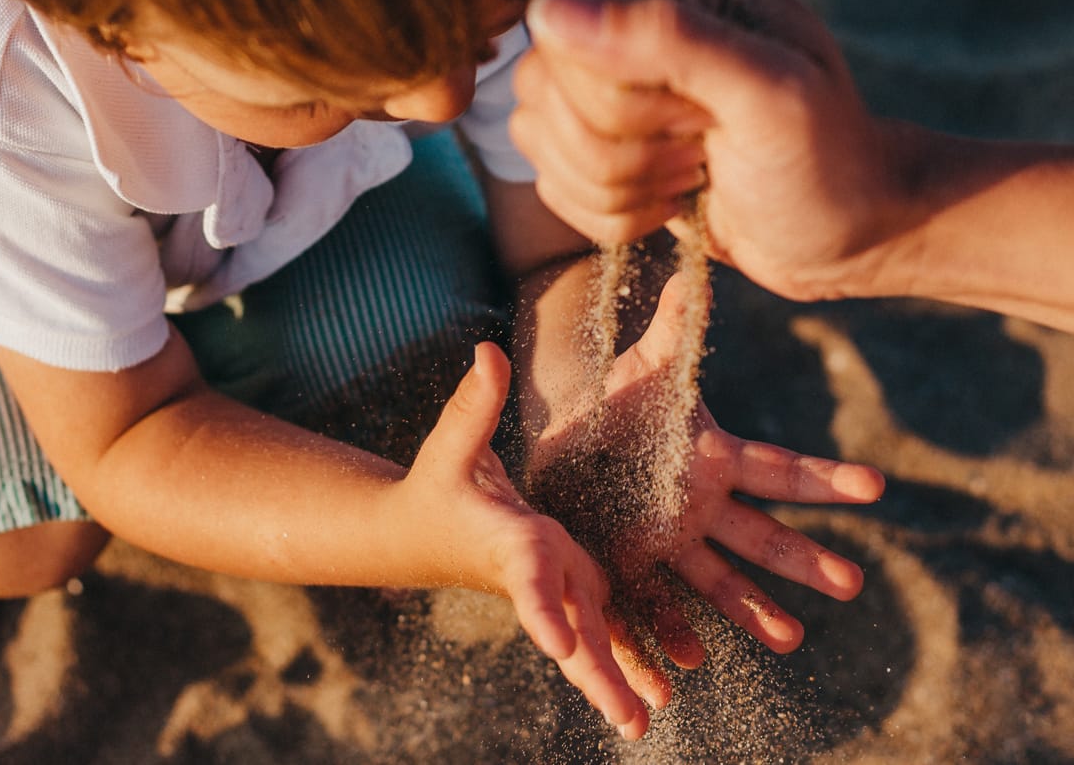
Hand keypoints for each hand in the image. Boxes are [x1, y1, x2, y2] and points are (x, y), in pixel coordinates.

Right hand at [399, 341, 653, 738]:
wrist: (418, 533)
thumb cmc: (436, 484)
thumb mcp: (453, 443)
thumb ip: (473, 404)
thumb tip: (485, 352)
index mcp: (511, 542)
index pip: (528, 579)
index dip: (545, 609)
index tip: (561, 646)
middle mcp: (537, 574)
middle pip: (569, 630)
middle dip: (598, 673)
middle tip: (631, 721)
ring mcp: (554, 587)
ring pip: (590, 640)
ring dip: (617, 680)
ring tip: (646, 722)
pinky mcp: (569, 587)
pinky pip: (599, 632)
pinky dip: (623, 663)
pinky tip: (656, 695)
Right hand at [511, 0, 927, 301]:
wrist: (849, 233)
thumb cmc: (826, 161)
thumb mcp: (769, 94)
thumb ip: (670, 38)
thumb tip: (549, 13)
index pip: (569, 38)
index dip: (624, 102)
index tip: (704, 121)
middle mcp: (633, 10)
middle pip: (544, 88)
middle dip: (622, 150)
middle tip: (701, 151)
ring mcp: (610, 75)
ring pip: (537, 136)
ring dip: (615, 187)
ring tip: (690, 175)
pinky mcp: (600, 137)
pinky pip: (548, 179)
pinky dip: (610, 213)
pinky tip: (672, 200)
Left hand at [527, 274, 885, 672]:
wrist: (564, 444)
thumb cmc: (616, 403)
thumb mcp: (644, 366)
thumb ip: (676, 328)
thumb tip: (697, 268)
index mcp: (714, 461)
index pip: (780, 470)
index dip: (827, 479)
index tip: (877, 487)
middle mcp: (702, 509)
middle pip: (763, 537)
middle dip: (805, 561)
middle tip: (853, 584)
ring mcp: (668, 543)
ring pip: (717, 582)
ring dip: (753, 612)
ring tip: (790, 640)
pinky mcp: (627, 566)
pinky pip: (654, 606)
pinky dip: (671, 635)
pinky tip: (690, 662)